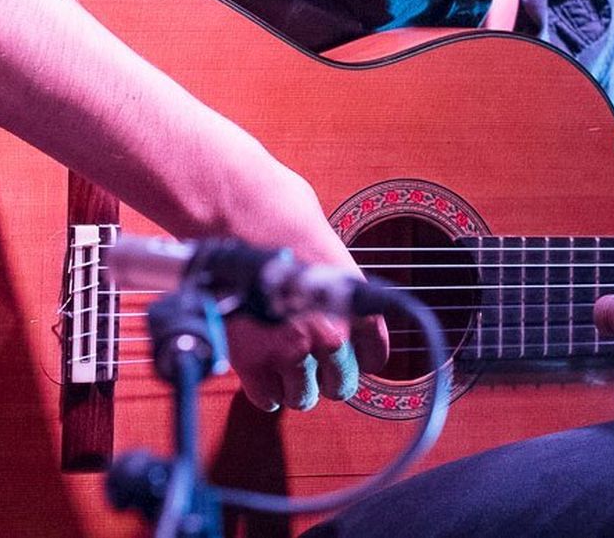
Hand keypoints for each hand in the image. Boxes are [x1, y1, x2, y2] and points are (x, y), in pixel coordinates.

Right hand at [223, 183, 390, 412]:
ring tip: (288, 367)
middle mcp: (329, 335)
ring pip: (303, 396)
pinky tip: (265, 372)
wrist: (239, 215)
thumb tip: (347, 313)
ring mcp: (288, 351)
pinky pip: (268, 398)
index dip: (363, 357)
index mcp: (356, 308)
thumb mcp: (332, 254)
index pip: (374, 355)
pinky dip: (267, 390)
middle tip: (318, 364)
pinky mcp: (249, 361)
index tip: (356, 356)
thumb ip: (343, 293)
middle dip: (331, 377)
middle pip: (341, 384)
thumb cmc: (287, 221)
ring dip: (298, 385)